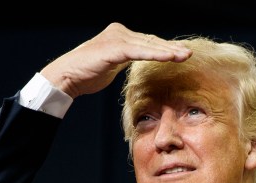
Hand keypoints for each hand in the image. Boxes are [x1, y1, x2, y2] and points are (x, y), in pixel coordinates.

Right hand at [39, 22, 191, 98]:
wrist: (66, 77)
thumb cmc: (87, 74)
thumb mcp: (112, 64)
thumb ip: (126, 59)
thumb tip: (139, 62)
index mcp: (119, 35)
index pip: (148, 41)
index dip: (165, 48)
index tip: (181, 54)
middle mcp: (119, 33)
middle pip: (151, 41)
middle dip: (171, 48)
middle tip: (189, 53)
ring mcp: (116, 38)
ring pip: (148, 45)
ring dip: (168, 51)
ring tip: (185, 56)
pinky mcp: (114, 48)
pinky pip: (139, 52)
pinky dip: (155, 54)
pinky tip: (169, 58)